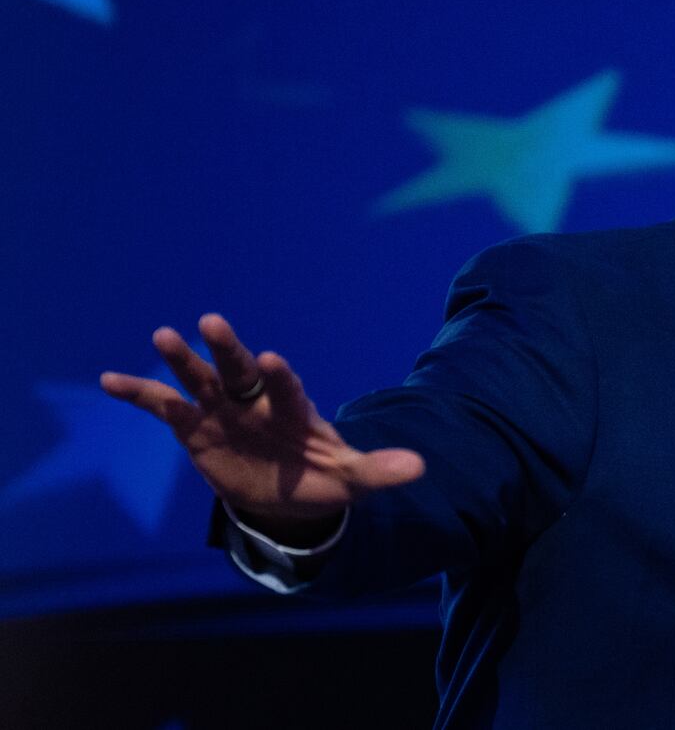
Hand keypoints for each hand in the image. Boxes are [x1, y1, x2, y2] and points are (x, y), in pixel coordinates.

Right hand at [100, 314, 424, 538]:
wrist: (286, 495)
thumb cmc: (321, 476)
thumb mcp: (352, 478)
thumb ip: (379, 470)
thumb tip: (420, 469)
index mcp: (294, 407)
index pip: (287, 386)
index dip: (281, 375)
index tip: (273, 360)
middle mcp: (255, 400)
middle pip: (241, 370)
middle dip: (229, 348)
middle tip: (212, 322)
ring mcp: (222, 411)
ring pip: (200, 380)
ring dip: (182, 361)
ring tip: (162, 335)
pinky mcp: (193, 428)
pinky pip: (163, 407)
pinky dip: (140, 393)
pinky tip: (109, 379)